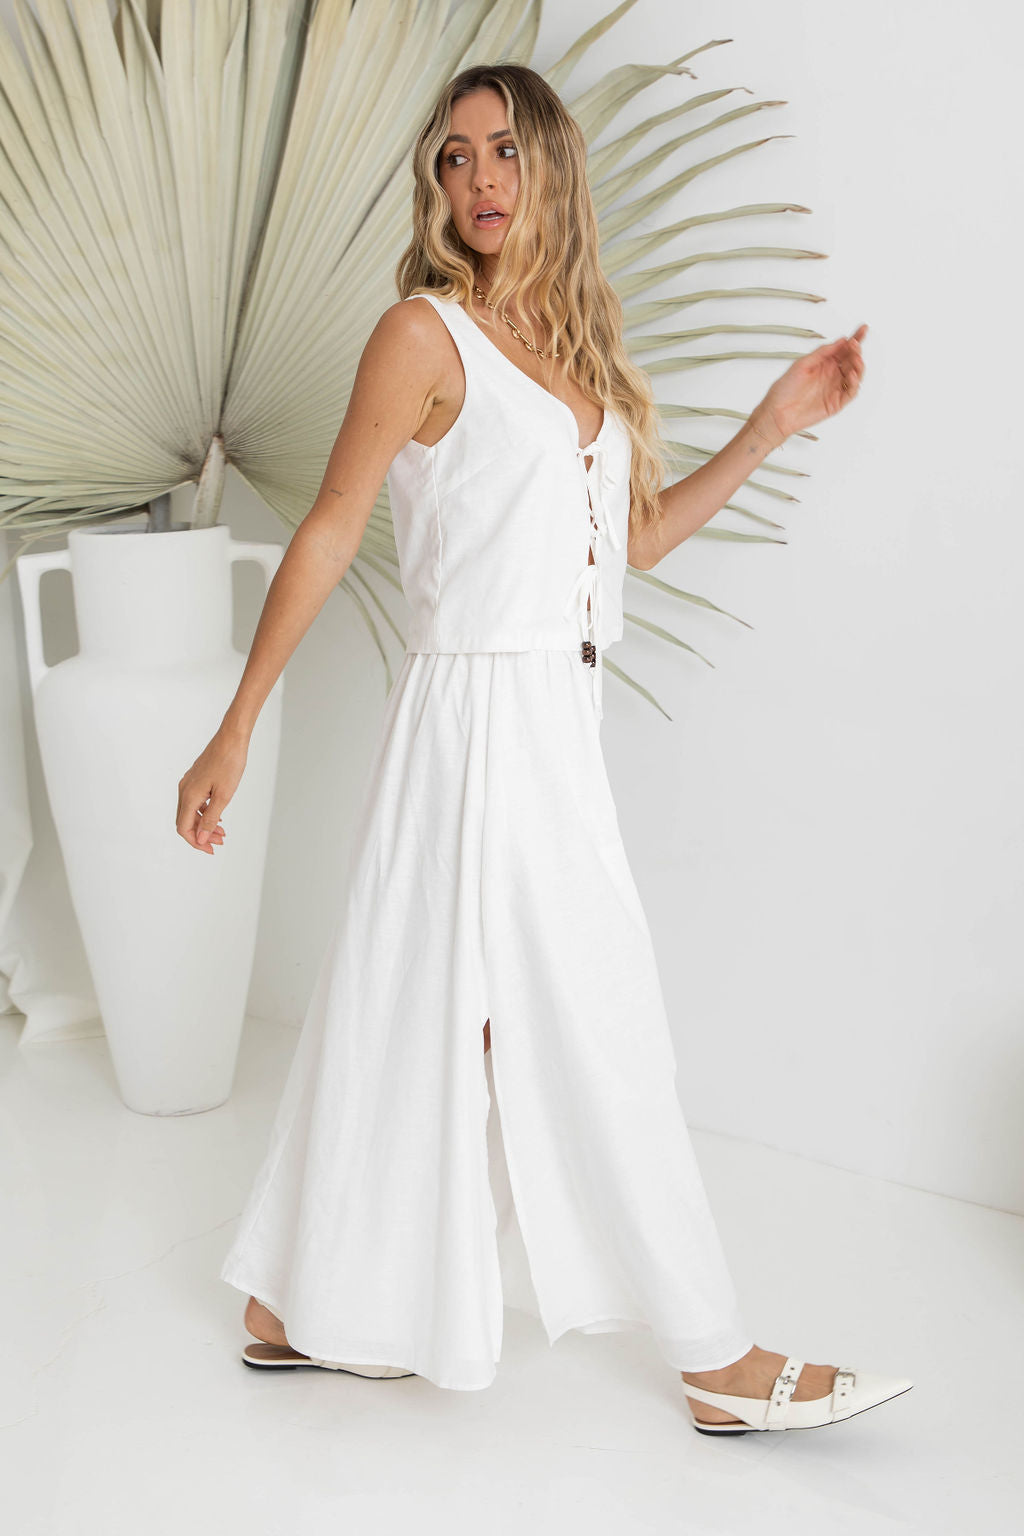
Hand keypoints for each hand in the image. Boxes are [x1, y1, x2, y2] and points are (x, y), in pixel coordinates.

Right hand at [176, 727, 248, 854]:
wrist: (231, 738)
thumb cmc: (229, 764)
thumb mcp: (224, 796)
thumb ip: (211, 819)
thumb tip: (200, 838)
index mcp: (189, 796)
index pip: (184, 828)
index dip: (196, 842)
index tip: (211, 849)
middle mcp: (184, 790)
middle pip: (186, 821)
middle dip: (201, 835)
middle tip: (220, 842)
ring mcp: (189, 783)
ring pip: (191, 812)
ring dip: (205, 824)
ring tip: (223, 832)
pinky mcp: (196, 778)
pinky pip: (195, 802)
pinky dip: (205, 812)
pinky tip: (219, 817)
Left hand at [755, 324, 866, 441]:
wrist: (777, 412)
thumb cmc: (785, 389)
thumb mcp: (802, 364)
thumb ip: (822, 352)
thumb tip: (840, 341)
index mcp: (824, 363)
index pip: (844, 348)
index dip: (856, 338)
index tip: (863, 328)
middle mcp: (832, 374)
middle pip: (852, 360)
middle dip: (857, 351)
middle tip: (855, 345)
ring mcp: (835, 388)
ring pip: (855, 375)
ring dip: (858, 366)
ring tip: (856, 359)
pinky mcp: (836, 402)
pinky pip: (851, 392)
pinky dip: (854, 383)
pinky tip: (852, 375)